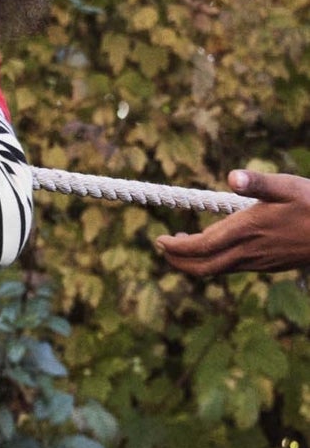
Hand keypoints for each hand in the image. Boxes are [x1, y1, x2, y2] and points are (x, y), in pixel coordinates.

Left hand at [155, 171, 309, 276]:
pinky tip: (215, 247)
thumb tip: (232, 177)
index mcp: (248, 230)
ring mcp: (258, 262)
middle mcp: (249, 252)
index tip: (159, 241)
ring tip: (182, 245)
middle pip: (203, 267)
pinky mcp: (268, 265)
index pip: (201, 247)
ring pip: (216, 270)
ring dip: (195, 261)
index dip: (176, 248)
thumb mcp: (288, 186)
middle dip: (178, 260)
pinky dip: (214, 261)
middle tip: (163, 246)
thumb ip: (258, 183)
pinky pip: (232, 268)